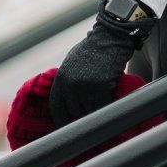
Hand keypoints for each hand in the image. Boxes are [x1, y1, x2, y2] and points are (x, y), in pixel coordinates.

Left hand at [48, 0, 158, 126]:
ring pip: (88, 111)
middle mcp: (70, 85)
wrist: (110, 39)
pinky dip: (105, 109)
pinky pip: (102, 106)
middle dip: (80, 118)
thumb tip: (67, 99)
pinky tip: (108, 108)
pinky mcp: (101, 88)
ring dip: (93, 114)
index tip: (65, 127)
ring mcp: (85, 87)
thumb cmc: (93, 49)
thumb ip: (67, 80)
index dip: (60, 119)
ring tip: (98, 116)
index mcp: (61, 78)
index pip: (56, 105)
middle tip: (86, 123)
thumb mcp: (72, 62)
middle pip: (73, 111)